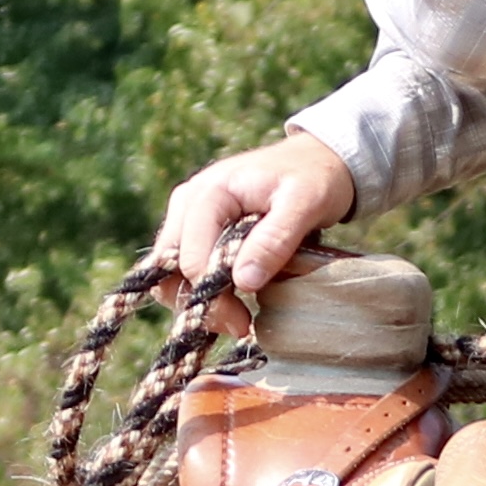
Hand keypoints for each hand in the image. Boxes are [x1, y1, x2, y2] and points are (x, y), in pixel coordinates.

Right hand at [151, 131, 357, 312]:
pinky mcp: (195, 229)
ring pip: (168, 272)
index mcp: (209, 193)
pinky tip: (232, 300)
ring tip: (237, 317)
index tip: (244, 321)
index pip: (189, 258)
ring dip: (195, 300)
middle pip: (168, 267)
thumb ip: (274, 240)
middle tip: (240, 325)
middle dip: (199, 303)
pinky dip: (201, 289)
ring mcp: (187, 215)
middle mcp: (188, 202)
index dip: (211, 295)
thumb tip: (243, 282)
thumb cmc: (315, 178)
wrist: (318, 160)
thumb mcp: (306, 203)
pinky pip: (182, 267)